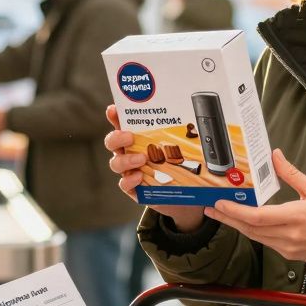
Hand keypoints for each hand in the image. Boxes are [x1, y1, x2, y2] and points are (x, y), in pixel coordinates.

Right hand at [103, 105, 206, 231]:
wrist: (183, 195)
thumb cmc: (178, 165)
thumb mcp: (180, 147)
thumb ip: (181, 134)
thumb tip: (193, 119)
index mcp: (138, 138)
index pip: (122, 123)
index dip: (115, 116)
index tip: (113, 110)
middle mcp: (129, 152)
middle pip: (112, 141)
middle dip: (117, 137)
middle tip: (130, 136)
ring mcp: (129, 170)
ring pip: (116, 163)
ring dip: (126, 160)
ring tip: (141, 159)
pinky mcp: (133, 188)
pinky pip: (124, 183)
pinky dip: (129, 180)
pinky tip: (139, 177)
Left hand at [205, 149, 305, 265]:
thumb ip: (292, 174)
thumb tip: (276, 156)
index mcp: (297, 217)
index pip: (259, 217)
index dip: (236, 211)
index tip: (221, 204)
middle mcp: (289, 235)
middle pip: (250, 229)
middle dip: (228, 218)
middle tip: (211, 208)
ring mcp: (288, 247)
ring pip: (255, 237)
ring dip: (237, 225)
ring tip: (221, 214)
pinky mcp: (288, 254)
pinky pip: (264, 242)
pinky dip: (252, 231)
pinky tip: (244, 222)